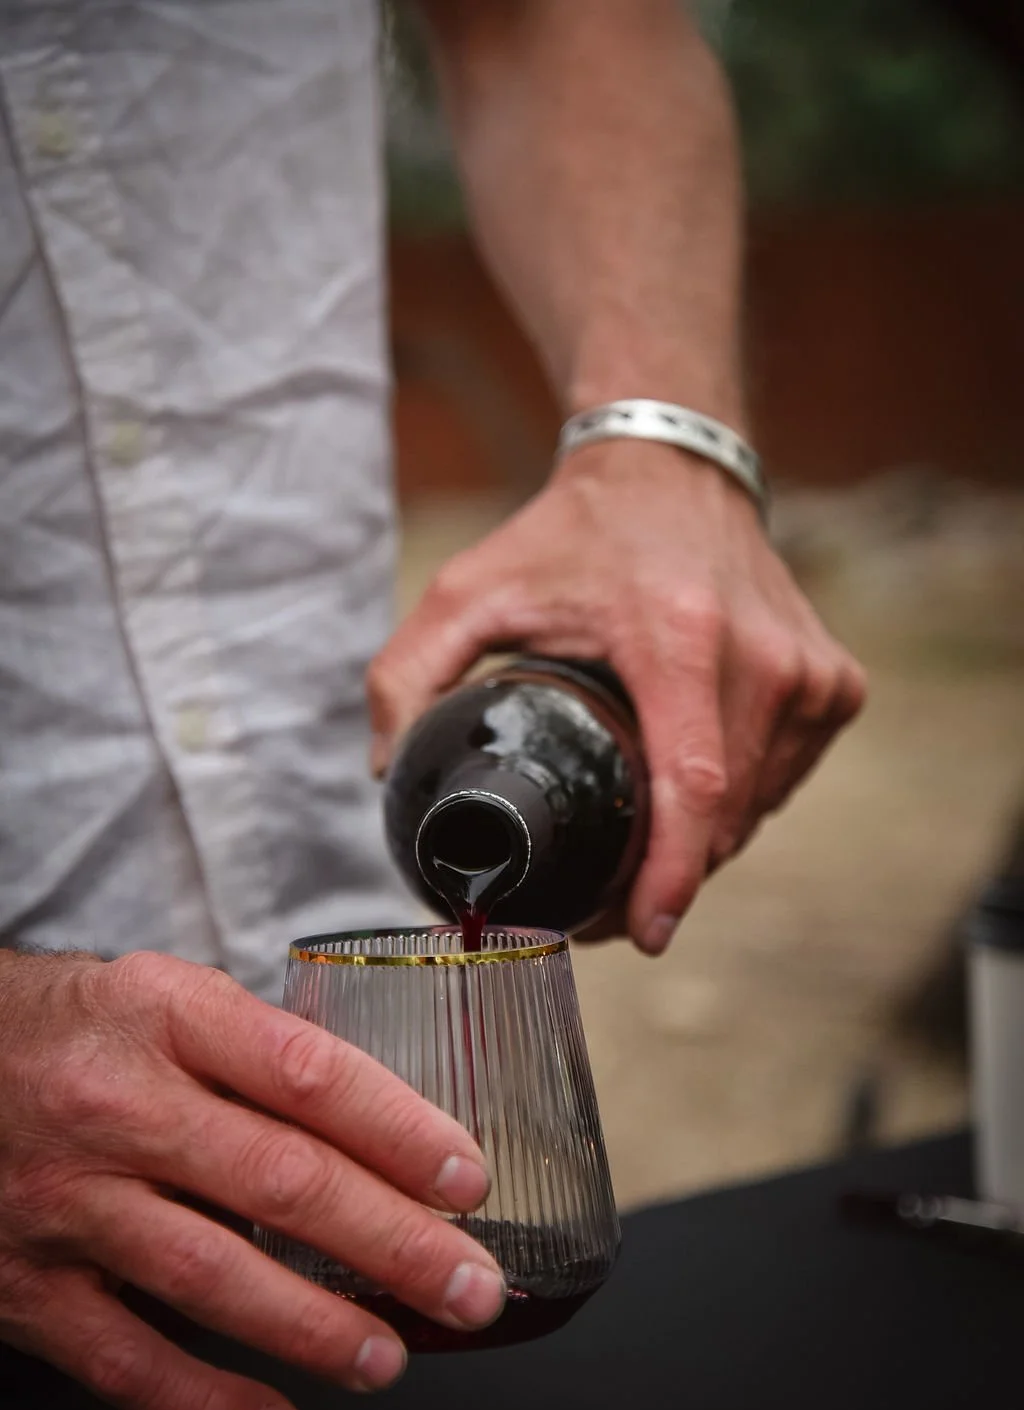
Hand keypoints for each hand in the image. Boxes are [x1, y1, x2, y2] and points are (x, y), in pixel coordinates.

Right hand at [0, 950, 504, 1409]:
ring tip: (390, 1357)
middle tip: (469, 1286)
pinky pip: (126, 1360)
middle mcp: (118, 1108)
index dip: (398, 1130)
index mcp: (165, 1017)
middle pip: (279, 1182)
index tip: (464, 1177)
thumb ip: (258, 1051)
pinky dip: (206, 1403)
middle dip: (392, 1244)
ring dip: (315, 1329)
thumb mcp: (162, 997)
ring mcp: (70, 1202)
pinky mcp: (29, 1287)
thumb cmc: (73, 1030)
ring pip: (211, 1278)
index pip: (306, 1074)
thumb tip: (384, 1120)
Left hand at [369, 440, 865, 952]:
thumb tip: (386, 768)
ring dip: (701, 848)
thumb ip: (408, 672)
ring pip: (758, 810)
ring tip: (638, 849)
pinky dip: (738, 805)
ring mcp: (810, 672)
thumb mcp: (469, 587)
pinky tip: (689, 787)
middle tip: (600, 903)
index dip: (669, 875)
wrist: (674, 468)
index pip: (693, 785)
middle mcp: (764, 656)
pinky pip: (784, 783)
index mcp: (679, 637)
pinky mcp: (835, 684)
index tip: (643, 932)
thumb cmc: (574, 535)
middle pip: (723, 817)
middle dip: (664, 879)